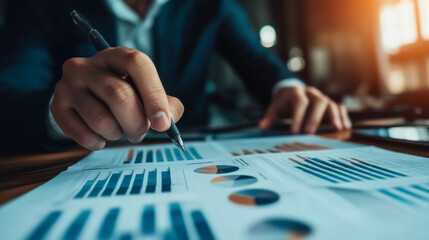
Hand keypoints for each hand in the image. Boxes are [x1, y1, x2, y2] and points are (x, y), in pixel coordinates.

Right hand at [50, 47, 183, 149]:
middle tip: (140, 133)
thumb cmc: (125, 94)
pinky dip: (99, 143)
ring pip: (101, 121)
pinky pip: (83, 135)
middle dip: (137, 123)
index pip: (137, 64)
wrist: (86, 97)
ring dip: (118, 134)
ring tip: (118, 130)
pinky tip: (101, 136)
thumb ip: (165, 104)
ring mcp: (68, 85)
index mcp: (116, 56)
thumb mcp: (147, 92)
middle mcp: (88, 65)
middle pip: (119, 95)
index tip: (164, 124)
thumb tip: (167, 121)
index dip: (153, 95)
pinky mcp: (56, 106)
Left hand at [259, 86, 350, 133]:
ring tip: (337, 129)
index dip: (298, 116)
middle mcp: (310, 92)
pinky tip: (345, 127)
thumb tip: (262, 127)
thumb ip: (269, 117)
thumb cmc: (283, 103)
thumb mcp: (274, 107)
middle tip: (310, 133)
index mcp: (296, 92)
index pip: (299, 102)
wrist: (290, 92)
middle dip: (315, 117)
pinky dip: (342, 116)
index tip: (294, 131)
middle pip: (317, 101)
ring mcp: (321, 97)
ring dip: (334, 116)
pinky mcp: (328, 102)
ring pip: (330, 103)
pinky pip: (338, 107)